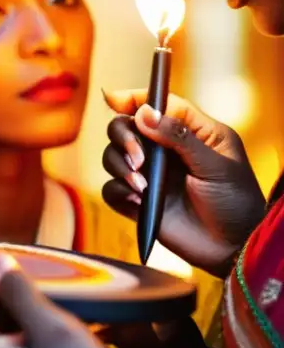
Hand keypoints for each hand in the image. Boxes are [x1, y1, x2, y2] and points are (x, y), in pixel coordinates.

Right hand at [101, 89, 264, 275]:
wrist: (233, 249)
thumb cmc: (236, 203)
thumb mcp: (217, 166)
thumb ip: (180, 137)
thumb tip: (143, 113)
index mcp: (190, 133)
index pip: (158, 104)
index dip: (134, 98)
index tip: (115, 100)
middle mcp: (164, 150)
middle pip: (125, 127)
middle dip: (124, 138)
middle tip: (139, 159)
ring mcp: (149, 175)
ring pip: (112, 156)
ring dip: (120, 166)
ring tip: (143, 187)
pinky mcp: (137, 201)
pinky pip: (111, 189)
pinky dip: (119, 192)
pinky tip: (139, 202)